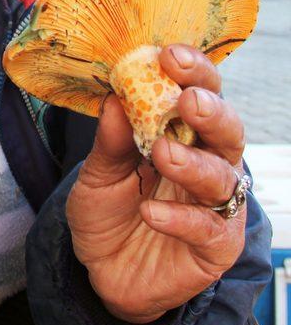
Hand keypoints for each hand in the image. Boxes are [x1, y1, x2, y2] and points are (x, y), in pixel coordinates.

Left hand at [66, 45, 245, 322]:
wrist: (103, 270)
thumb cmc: (107, 209)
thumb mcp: (97, 171)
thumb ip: (109, 140)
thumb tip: (114, 97)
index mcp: (181, 131)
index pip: (198, 91)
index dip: (192, 71)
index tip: (171, 54)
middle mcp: (207, 160)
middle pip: (227, 128)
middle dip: (212, 110)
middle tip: (188, 101)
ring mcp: (215, 203)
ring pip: (224, 176)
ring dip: (195, 163)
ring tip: (163, 154)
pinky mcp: (215, 245)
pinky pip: (208, 228)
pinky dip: (180, 218)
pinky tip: (150, 212)